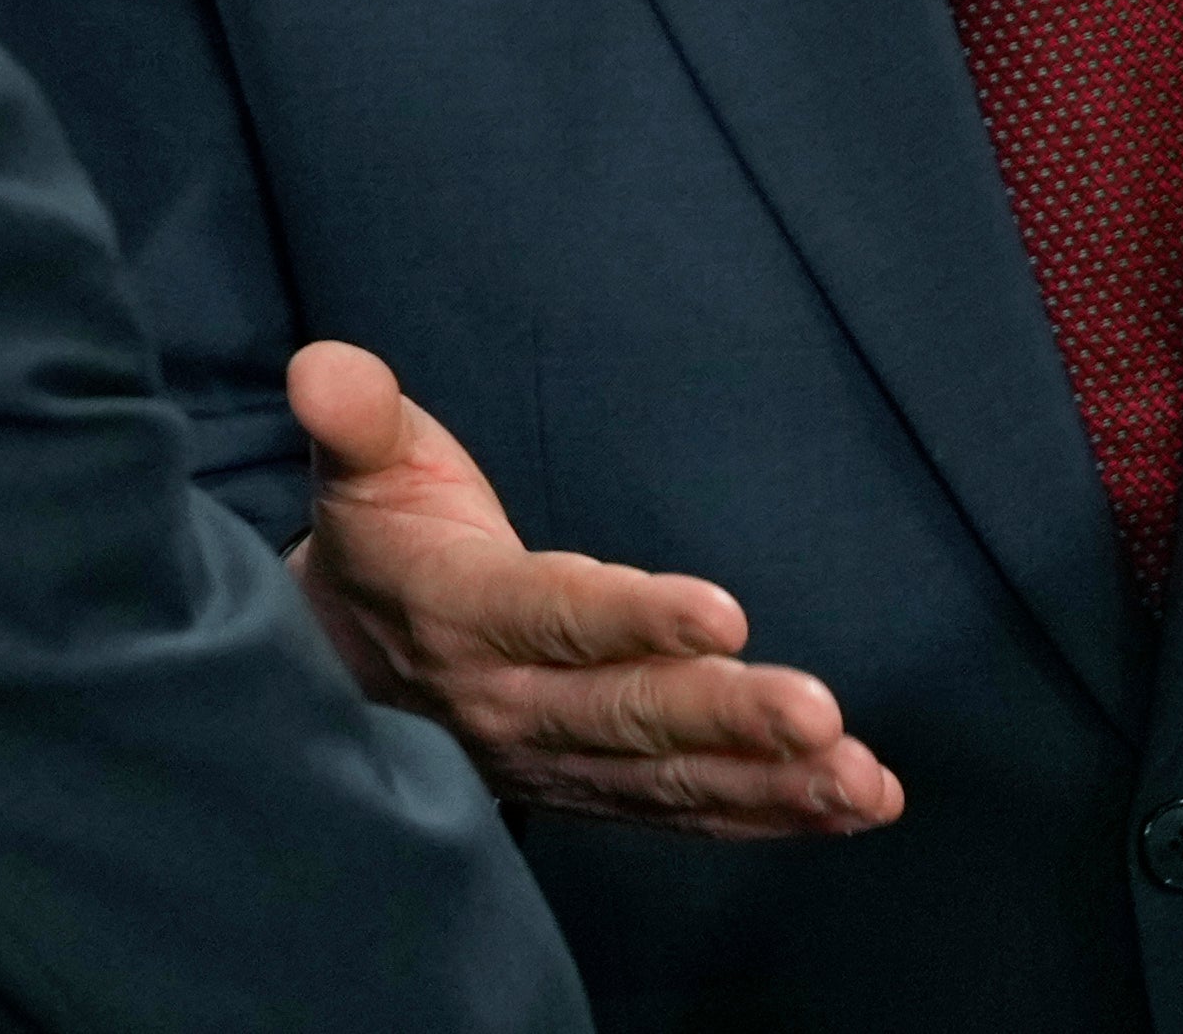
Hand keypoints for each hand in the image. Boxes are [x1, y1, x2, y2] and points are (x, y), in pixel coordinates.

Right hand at [286, 341, 904, 838]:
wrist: (339, 664)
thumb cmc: (380, 539)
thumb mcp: (359, 469)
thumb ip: (356, 420)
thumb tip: (321, 366)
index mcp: (463, 612)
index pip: (557, 617)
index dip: (637, 619)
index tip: (725, 614)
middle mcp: (510, 703)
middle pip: (628, 714)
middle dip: (728, 719)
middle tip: (819, 716)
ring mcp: (555, 760)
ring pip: (669, 777)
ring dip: (771, 783)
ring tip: (862, 778)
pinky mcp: (592, 789)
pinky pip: (684, 812)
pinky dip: (772, 816)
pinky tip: (853, 806)